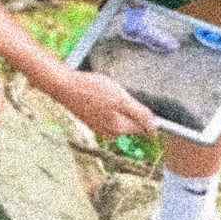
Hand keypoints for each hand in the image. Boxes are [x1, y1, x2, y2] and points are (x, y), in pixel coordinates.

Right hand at [42, 65, 157, 140]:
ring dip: (120, 105)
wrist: (64, 86)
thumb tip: (155, 128)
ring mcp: (100, 128)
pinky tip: (100, 94)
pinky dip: (109, 105)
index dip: (146, 114)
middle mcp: (110, 133)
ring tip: (107, 92)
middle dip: (131, 108)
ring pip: (120, 118)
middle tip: (119, 93)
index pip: (144, 127)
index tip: (137, 101)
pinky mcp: (92, 121)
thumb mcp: (121, 99)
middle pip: (132, 123)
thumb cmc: (92, 90)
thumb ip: (140, 114)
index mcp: (119, 129)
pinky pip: (109, 114)